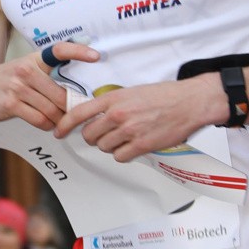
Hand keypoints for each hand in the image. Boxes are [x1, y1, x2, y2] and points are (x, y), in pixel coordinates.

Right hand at [0, 41, 98, 131]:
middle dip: (69, 109)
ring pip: (52, 109)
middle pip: (60, 94)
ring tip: (59, 122)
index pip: (59, 50)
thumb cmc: (9, 82)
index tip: (96, 56)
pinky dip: (47, 125)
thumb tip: (75, 95)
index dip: (78, 51)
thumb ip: (48, 77)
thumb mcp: (26, 70)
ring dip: (58, 120)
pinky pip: (39, 119)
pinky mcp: (11, 104)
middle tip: (74, 115)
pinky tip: (46, 124)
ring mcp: (17, 87)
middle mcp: (26, 71)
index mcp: (34, 60)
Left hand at [53, 74, 218, 161]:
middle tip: (105, 135)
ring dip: (111, 146)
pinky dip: (124, 154)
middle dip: (94, 138)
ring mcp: (129, 130)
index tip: (59, 132)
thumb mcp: (131, 91)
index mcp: (113, 98)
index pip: (79, 113)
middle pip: (90, 135)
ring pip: (104, 147)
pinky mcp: (141, 145)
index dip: (65, 124)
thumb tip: (96, 117)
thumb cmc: (163, 95)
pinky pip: (120, 156)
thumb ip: (112, 103)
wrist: (189, 102)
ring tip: (125, 138)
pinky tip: (133, 146)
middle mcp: (118, 114)